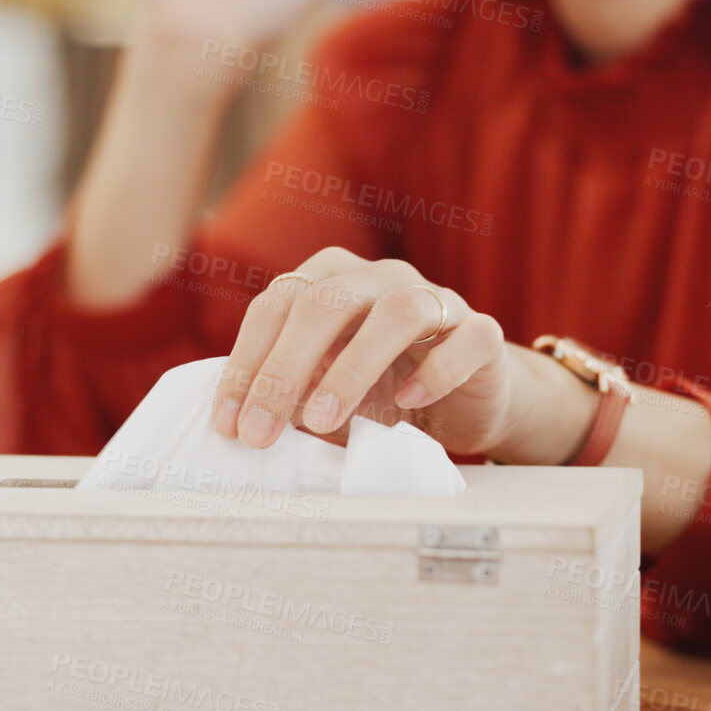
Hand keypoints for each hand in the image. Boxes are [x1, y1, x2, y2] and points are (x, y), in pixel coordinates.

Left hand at [211, 247, 518, 455]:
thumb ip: (288, 394)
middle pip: (326, 302)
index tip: (227, 424)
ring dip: (351, 368)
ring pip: (396, 312)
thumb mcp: (326, 392)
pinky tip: (410, 404)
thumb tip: (237, 422)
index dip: (246, 362)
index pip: (277, 305)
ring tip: (321, 421)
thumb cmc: (386, 393)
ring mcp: (438, 301)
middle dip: (283, 368)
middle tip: (260, 432)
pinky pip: (466, 340)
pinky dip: (437, 372)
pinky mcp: (483, 335)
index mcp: (334, 281)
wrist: (468, 404)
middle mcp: (383, 279)